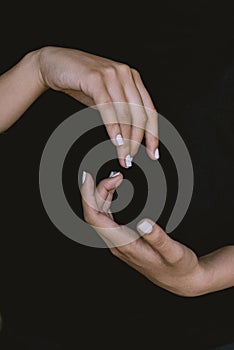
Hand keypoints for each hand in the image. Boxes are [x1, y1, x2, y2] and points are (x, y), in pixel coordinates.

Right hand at [38, 47, 158, 167]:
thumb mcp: (106, 98)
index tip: (153, 153)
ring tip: (123, 155)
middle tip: (130, 159)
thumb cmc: (81, 82)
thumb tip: (130, 138)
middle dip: (137, 141)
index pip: (150, 110)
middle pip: (140, 114)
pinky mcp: (95, 78)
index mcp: (133, 79)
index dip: (153, 134)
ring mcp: (111, 74)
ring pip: (125, 112)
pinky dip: (113, 126)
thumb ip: (119, 112)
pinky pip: (107, 106)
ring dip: (126, 139)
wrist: (55, 63)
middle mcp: (126, 74)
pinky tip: (116, 140)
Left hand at [81, 171, 208, 296]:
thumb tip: (144, 222)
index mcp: (125, 246)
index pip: (95, 219)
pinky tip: (113, 193)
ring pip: (99, 216)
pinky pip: (106, 219)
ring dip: (102, 195)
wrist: (181, 281)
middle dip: (98, 191)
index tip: (88, 178)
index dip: (88, 197)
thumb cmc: (178, 268)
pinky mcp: (122, 240)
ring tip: (114, 179)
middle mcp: (117, 245)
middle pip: (95, 214)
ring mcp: (118, 243)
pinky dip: (107, 202)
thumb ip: (158, 238)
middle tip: (114, 175)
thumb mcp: (174, 253)